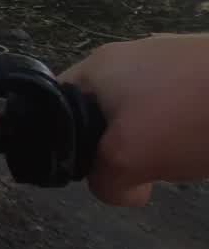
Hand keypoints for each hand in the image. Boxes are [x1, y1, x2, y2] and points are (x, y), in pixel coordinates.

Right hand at [59, 34, 208, 205]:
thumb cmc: (189, 115)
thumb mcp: (127, 159)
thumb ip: (105, 182)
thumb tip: (123, 190)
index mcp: (97, 68)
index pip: (54, 109)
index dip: (63, 145)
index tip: (91, 171)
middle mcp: (128, 58)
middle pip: (101, 117)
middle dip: (117, 151)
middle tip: (140, 170)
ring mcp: (170, 63)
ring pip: (143, 118)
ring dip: (156, 145)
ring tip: (180, 158)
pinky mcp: (203, 76)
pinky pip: (178, 113)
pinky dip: (186, 134)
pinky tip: (204, 145)